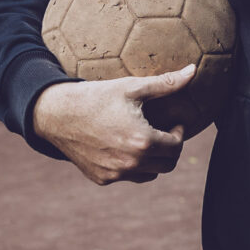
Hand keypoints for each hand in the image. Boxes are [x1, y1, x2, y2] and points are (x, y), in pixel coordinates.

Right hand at [30, 62, 194, 184]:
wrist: (56, 114)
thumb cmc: (96, 97)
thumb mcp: (132, 87)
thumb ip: (166, 83)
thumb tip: (193, 70)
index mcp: (142, 141)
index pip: (176, 146)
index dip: (179, 132)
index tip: (175, 122)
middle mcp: (131, 163)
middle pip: (167, 164)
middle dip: (171, 148)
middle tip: (164, 133)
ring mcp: (116, 174)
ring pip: (150, 174)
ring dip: (154, 160)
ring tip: (146, 140)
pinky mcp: (102, 178)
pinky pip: (128, 177)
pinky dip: (133, 166)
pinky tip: (124, 147)